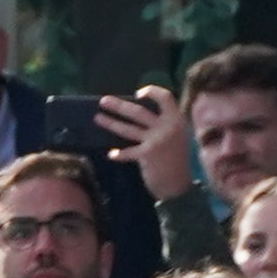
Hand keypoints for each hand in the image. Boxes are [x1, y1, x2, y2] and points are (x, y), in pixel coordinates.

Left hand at [96, 88, 197, 204]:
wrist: (179, 185)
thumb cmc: (175, 159)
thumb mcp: (176, 136)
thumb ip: (163, 123)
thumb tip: (138, 110)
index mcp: (176, 119)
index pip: (165, 97)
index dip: (151, 92)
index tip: (137, 93)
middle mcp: (168, 126)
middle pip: (139, 111)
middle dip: (119, 105)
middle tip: (103, 101)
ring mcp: (157, 140)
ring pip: (129, 129)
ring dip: (111, 123)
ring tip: (97, 118)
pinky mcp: (148, 154)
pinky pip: (128, 152)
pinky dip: (119, 154)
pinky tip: (111, 154)